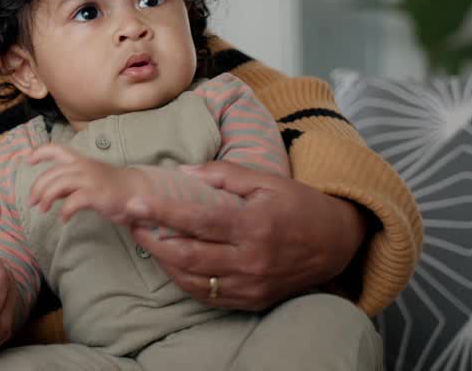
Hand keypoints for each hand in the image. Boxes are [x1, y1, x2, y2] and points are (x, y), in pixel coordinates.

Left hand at [26, 144, 149, 223]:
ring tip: (42, 209)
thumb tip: (47, 193)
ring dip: (46, 197)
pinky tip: (63, 219)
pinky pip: (74, 201)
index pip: (56, 149)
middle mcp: (83, 166)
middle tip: (32, 202)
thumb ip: (66, 184)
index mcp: (80, 160)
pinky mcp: (97, 194)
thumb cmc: (109, 187)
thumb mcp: (85, 181)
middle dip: (38, 187)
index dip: (40, 153)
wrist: (137, 192)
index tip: (28, 161)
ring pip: (60, 184)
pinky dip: (65, 210)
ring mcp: (91, 179)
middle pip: (52, 173)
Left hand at [126, 160, 367, 310]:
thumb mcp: (267, 180)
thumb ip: (224, 174)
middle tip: (132, 222)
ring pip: (193, 280)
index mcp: (254, 225)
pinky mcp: (253, 300)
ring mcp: (252, 284)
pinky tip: (171, 262)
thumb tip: (184, 171)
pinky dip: (184, 280)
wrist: (339, 243)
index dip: (161, 213)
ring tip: (147, 240)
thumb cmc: (300, 205)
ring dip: (163, 262)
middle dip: (153, 240)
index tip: (133, 203)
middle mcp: (251, 260)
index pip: (197, 220)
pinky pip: (208, 296)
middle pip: (188, 256)